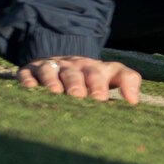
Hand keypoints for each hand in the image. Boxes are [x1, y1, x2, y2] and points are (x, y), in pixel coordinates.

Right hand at [17, 54, 141, 103]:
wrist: (60, 61)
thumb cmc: (90, 77)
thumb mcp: (111, 76)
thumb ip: (128, 82)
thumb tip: (134, 101)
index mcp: (95, 68)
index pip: (103, 73)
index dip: (104, 85)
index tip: (108, 100)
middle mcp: (73, 65)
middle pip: (76, 72)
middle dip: (78, 84)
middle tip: (80, 97)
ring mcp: (51, 67)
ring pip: (51, 71)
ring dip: (53, 81)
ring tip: (56, 93)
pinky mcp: (31, 70)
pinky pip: (28, 73)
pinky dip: (28, 80)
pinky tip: (29, 88)